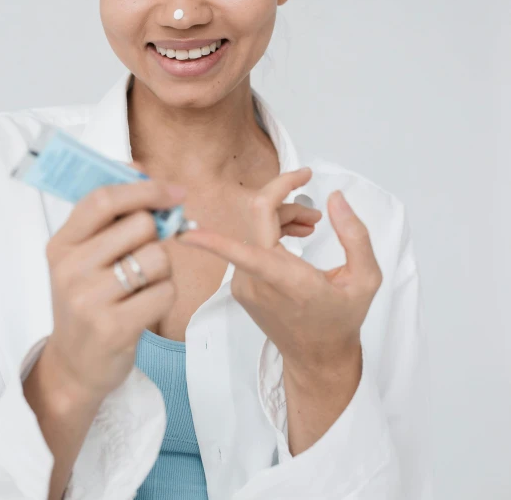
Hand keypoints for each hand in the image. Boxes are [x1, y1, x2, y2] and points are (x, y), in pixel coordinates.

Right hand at [43, 161, 186, 402]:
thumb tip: (142, 170)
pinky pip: (165, 291)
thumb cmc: (90, 299)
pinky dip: (165, 296)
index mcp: (63, 243)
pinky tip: (144, 307)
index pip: (104, 198)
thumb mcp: (85, 255)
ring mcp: (89, 299)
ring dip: (162, 270)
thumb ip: (111, 216)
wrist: (75, 364)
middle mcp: (71, 268)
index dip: (145, 188)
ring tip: (140, 287)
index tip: (174, 191)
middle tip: (144, 257)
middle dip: (156, 237)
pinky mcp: (114, 327)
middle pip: (141, 224)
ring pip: (158, 257)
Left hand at [177, 167, 381, 376]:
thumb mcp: (366, 279)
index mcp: (285, 281)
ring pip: (254, 229)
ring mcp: (243, 286)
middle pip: (258, 218)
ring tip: (313, 223)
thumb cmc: (341, 320)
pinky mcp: (240, 287)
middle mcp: (256, 283)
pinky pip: (250, 244)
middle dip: (285, 200)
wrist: (318, 360)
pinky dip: (273, 232)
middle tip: (316, 212)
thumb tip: (335, 198)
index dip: (214, 238)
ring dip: (282, 216)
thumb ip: (355, 234)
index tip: (191, 229)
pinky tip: (296, 237)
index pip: (242, 250)